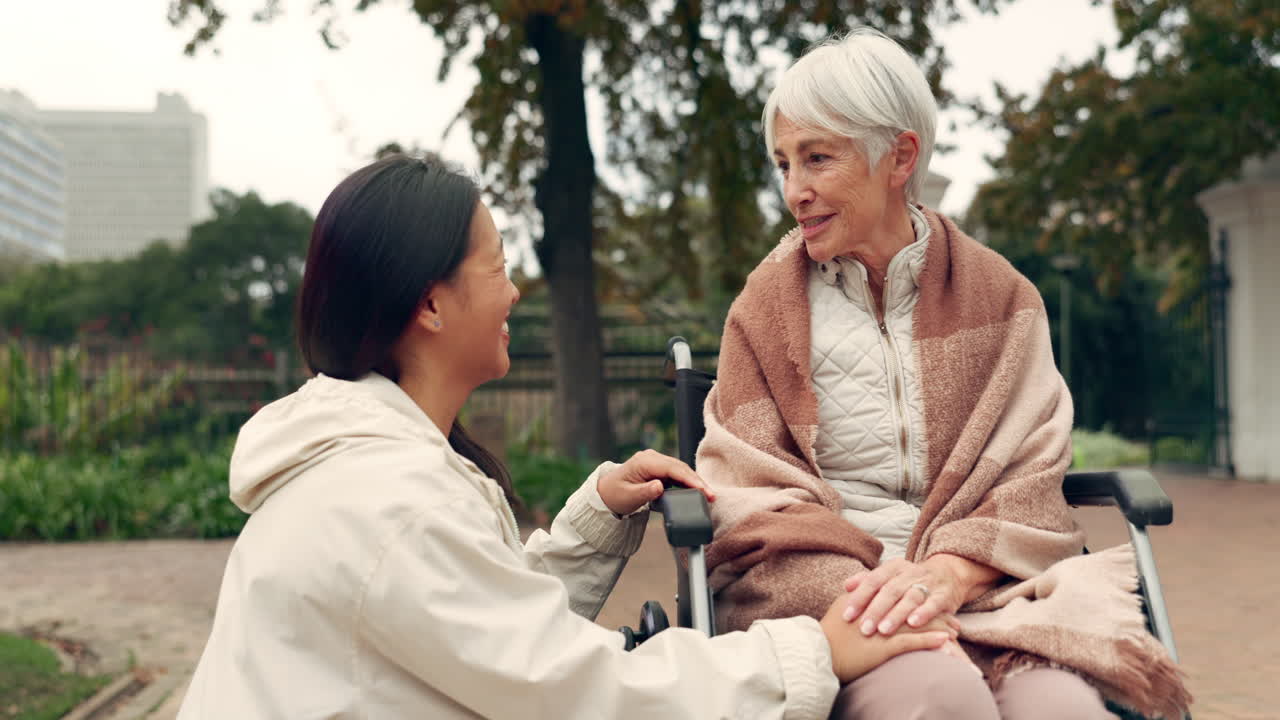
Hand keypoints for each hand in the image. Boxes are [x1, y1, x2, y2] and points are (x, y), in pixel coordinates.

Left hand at [596, 449, 715, 516]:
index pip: (672, 468)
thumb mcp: (628, 497)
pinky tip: (699, 492)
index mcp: (644, 461)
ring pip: (681, 470)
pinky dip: (688, 483)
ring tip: (709, 495)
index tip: (702, 489)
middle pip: (680, 468)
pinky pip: (678, 474)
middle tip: (711, 496)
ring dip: (695, 482)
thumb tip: (660, 486)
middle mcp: (652, 458)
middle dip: (697, 481)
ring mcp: (657, 462)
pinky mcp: (660, 469)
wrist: (607, 493)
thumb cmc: (615, 495)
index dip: (689, 479)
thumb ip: (644, 492)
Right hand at [819, 592, 953, 682]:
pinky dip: (930, 641)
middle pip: (914, 607)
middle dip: (936, 614)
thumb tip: (858, 584)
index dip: (920, 600)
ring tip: (956, 632)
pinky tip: (945, 642)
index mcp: (870, 598)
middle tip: (954, 621)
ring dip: (939, 627)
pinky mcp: (884, 646)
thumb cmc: (829, 633)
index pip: (902, 595)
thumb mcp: (843, 605)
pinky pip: (911, 642)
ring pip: (917, 624)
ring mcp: (882, 628)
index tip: (935, 607)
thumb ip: (855, 593)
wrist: (818, 653)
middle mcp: (879, 610)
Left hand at [841, 557, 965, 637]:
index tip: (847, 616)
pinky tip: (913, 624)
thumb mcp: (891, 578)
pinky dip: (924, 613)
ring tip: (884, 630)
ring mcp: (928, 583)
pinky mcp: (944, 595)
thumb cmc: (911, 582)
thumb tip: (846, 586)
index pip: (872, 580)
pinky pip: (933, 603)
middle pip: (890, 590)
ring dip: (896, 614)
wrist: (949, 575)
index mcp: (894, 567)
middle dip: (875, 610)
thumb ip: (868, 581)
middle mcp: (910, 572)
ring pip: (910, 597)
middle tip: (863, 629)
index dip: (859, 598)